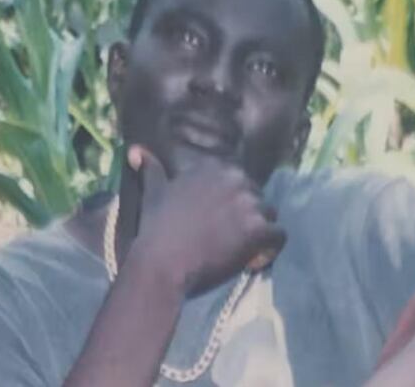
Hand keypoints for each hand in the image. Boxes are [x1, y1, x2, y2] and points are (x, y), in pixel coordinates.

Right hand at [126, 145, 285, 295]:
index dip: (231, 205)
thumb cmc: (155, 230)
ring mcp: (248, 203)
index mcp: (213, 168)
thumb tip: (135, 150)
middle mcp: (235, 179)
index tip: (216, 225)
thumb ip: (151, 169)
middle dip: (247, 219)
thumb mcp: (153, 193)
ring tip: (239, 253)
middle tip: (227, 241)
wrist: (161, 264)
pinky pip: (279, 237)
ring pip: (269, 216)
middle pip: (256, 198)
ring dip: (259, 234)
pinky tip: (250, 262)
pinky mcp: (258, 229)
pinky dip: (269, 251)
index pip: (239, 183)